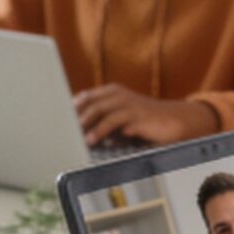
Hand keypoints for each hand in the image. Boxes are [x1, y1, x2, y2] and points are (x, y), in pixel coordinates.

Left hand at [73, 85, 217, 145]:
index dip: (69, 110)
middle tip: (61, 131)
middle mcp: (118, 95)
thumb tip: (77, 132)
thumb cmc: (145, 123)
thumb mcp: (120, 122)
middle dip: (74, 118)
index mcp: (112, 93)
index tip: (56, 123)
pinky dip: (101, 131)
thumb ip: (101, 123)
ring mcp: (128, 103)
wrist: (177, 122)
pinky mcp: (137, 115)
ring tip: (75, 138)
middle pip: (88, 103)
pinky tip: (93, 140)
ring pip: (99, 111)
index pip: (84, 99)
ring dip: (85, 125)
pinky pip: (115, 122)